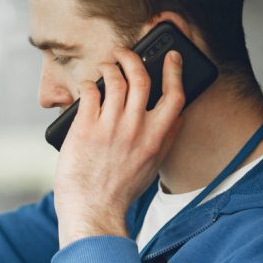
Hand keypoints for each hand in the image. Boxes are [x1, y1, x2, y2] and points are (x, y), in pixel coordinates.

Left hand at [54, 48, 185, 248]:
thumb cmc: (120, 191)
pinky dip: (90, 83)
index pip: (175, 96)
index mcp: (156, 138)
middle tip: (125, 53)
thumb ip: (165, 140)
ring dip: (110, 66)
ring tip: (105, 66)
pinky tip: (88, 85)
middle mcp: (136, 128)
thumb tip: (177, 118)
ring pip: (115, 79)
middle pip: (141, 78)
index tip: (171, 57)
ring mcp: (110, 126)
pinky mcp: (86, 128)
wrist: (93, 209)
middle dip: (133, 58)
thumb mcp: (152, 166)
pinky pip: (90, 92)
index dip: (175, 71)